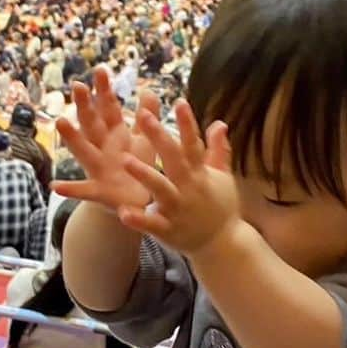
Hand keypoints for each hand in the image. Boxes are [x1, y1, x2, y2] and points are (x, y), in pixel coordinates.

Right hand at [54, 68, 160, 212]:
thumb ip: (146, 115)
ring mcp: (97, 168)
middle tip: (78, 86)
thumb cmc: (136, 166)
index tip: (101, 70)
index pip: (109, 108)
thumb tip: (147, 89)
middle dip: (86, 105)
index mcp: (114, 134)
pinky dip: (69, 189)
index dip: (105, 90)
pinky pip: (83, 190)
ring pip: (83, 150)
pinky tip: (54, 186)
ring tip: (60, 122)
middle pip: (92, 123)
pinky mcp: (98, 191)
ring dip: (71, 137)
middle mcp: (102, 147)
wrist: (135, 202)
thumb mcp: (144, 139)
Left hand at [119, 101, 242, 257]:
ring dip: (144, 174)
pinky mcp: (169, 230)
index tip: (179, 101)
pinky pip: (152, 224)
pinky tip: (123, 213)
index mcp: (200, 174)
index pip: (193, 144)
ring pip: (160, 189)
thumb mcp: (223, 177)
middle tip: (144, 116)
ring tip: (126, 160)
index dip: (187, 123)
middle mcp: (190, 188)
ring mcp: (179, 209)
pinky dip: (138, 219)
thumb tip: (219, 123)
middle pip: (173, 159)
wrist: (224, 245)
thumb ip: (218, 150)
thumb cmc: (222, 207)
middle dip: (159, 137)